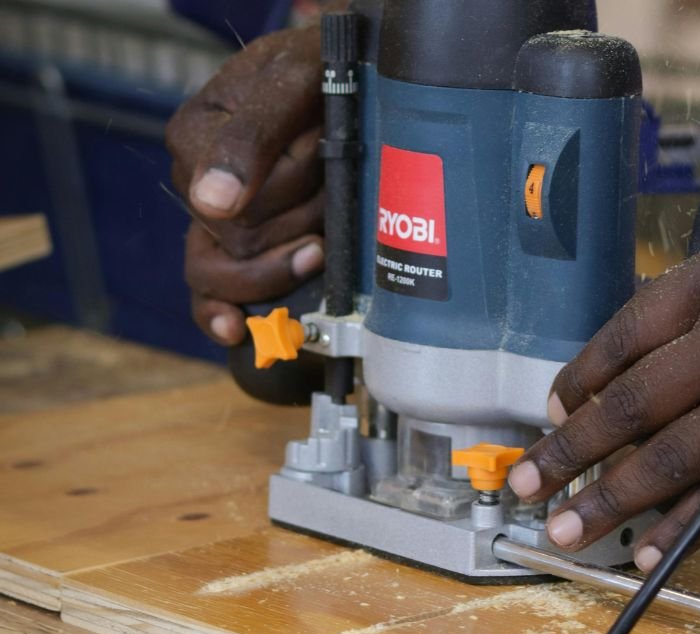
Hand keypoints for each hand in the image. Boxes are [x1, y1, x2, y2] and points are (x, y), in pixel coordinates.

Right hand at [166, 25, 325, 344]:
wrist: (340, 78)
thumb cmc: (317, 72)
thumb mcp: (292, 81)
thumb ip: (251, 135)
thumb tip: (215, 204)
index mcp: (195, 140)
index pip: (233, 205)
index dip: (288, 191)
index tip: (320, 154)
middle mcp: (199, 185)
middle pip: (239, 244)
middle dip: (298, 221)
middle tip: (330, 185)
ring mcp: (216, 220)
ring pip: (226, 274)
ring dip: (284, 262)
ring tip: (319, 241)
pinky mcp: (236, 245)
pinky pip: (210, 294)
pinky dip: (220, 315)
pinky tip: (234, 330)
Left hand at [507, 194, 699, 570]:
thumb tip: (642, 377)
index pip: (621, 335)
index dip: (578, 378)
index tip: (554, 409)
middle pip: (630, 402)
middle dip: (571, 449)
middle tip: (529, 478)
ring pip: (671, 456)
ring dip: (611, 498)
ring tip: (567, 525)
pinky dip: (686, 525)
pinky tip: (649, 547)